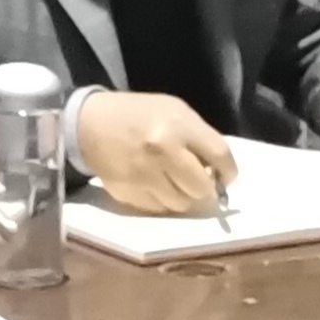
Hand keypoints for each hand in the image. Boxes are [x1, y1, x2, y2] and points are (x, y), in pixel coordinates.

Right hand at [76, 91, 236, 214]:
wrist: (91, 124)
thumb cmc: (139, 114)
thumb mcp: (175, 111)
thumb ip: (199, 137)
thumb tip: (218, 171)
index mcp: (178, 127)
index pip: (220, 156)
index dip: (229, 171)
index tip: (226, 177)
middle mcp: (162, 152)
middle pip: (201, 188)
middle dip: (205, 188)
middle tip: (199, 182)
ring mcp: (143, 176)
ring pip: (180, 204)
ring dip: (183, 197)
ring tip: (176, 183)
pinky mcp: (128, 193)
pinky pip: (157, 209)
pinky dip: (162, 201)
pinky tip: (155, 185)